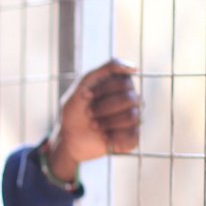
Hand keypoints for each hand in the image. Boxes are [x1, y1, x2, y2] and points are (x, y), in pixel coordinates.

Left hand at [45, 59, 140, 181]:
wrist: (68, 137)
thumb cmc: (76, 109)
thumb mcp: (84, 83)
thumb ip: (108, 68)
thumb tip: (136, 67)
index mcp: (122, 84)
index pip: (123, 82)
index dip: (101, 90)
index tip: (85, 96)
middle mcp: (132, 99)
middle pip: (129, 99)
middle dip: (102, 107)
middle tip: (89, 113)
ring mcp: (133, 118)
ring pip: (131, 116)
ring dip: (106, 122)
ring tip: (94, 125)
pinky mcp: (131, 137)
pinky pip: (131, 136)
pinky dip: (112, 137)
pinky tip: (104, 136)